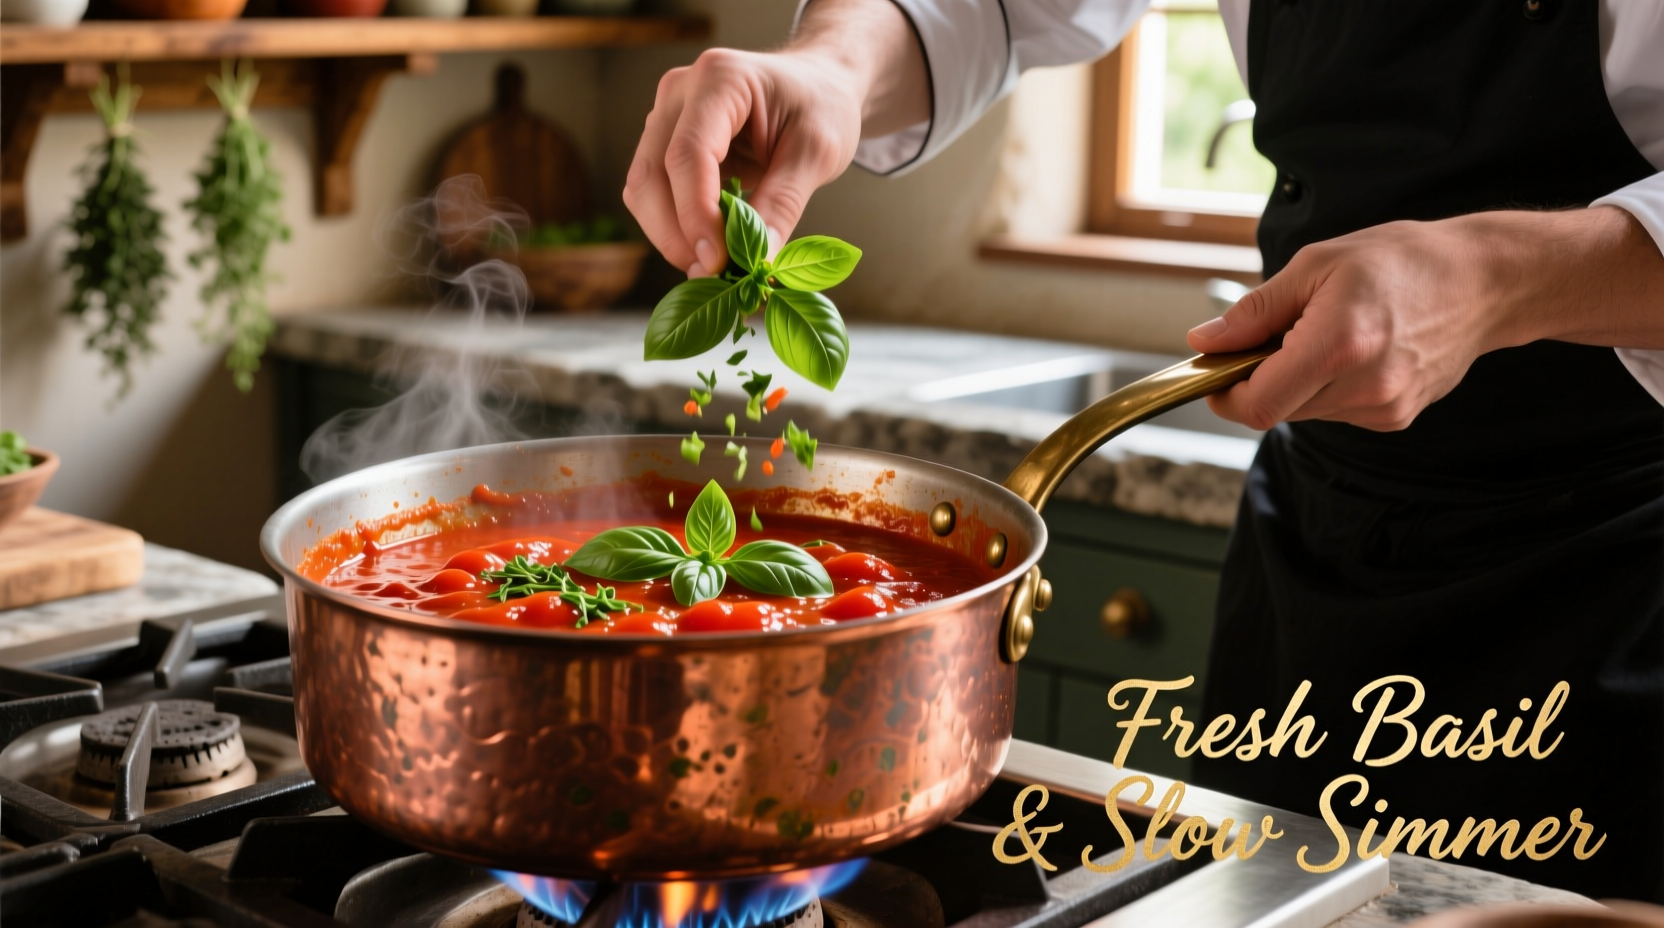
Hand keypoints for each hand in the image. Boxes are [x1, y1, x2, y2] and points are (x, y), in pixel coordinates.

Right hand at [622, 0, 927, 277]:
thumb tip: (758, 259)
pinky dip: (676, 228)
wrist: (818, 86)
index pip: (688, 153)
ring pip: (642, 189)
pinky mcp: (666, 143)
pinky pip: (655, 195)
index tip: (717, 261)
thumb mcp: (818, 152)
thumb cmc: (822, 106)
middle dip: (676, 233)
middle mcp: (680, 92)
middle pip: (652, 174)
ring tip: (714, 267)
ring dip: (671, 236)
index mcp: (720, 78)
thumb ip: (784, 203)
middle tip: (714, 276)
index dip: (695, 213)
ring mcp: (666, 117)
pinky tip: (710, 247)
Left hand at [1186, 207, 1663, 430]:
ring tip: (1324, 334)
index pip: (1256, 405)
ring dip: (1294, 382)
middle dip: (1259, 379)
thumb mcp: (1317, 264)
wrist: (1486, 282)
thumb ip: (1256, 311)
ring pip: (1304, 412)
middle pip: (1275, 410)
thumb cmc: (1403, 261)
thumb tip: (1205, 341)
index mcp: (1338, 345)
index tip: (1216, 370)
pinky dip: (1326, 387)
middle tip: (1275, 335)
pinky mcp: (1395, 417)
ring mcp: (1383, 408)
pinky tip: (1354, 350)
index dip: (1224, 393)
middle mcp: (1363, 387)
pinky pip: (1335, 411)